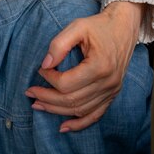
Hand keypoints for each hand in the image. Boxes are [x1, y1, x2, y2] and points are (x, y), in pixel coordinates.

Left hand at [25, 1, 143, 131]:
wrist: (123, 27)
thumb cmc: (98, 26)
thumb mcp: (76, 27)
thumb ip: (58, 44)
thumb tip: (45, 64)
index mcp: (100, 66)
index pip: (67, 83)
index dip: (49, 79)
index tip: (41, 69)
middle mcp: (108, 82)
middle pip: (71, 100)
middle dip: (47, 98)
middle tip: (29, 92)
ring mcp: (112, 91)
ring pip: (80, 110)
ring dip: (57, 110)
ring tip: (38, 105)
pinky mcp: (112, 94)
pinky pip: (95, 115)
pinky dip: (79, 123)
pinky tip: (64, 126)